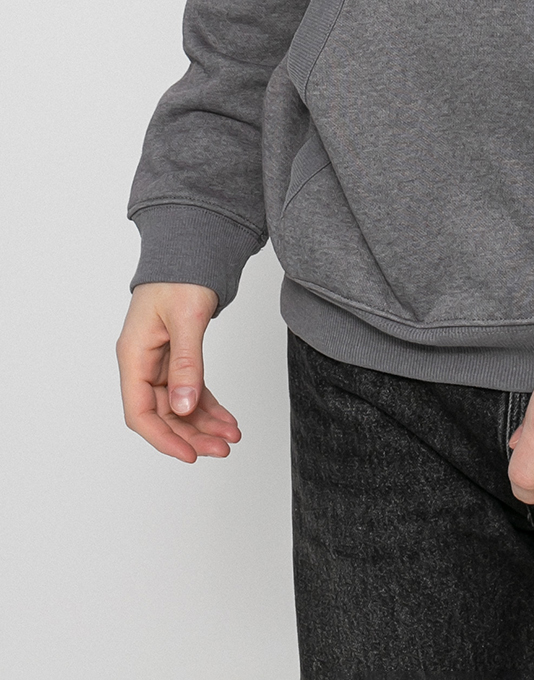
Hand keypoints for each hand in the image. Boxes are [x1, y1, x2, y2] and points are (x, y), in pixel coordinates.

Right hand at [116, 282, 240, 462]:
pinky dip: (208, 405)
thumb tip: (184, 407)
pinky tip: (226, 419)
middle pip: (161, 414)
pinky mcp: (177, 357)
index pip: (139, 412)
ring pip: (178, 405)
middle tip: (222, 448)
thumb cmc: (181, 275)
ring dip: (203, 423)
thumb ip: (186, 363)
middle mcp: (143, 362)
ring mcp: (160, 361)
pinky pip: (191, 389)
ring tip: (231, 437)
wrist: (191, 247)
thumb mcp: (186, 318)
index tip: (190, 454)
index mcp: (134, 355)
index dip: (163, 437)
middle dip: (191, 434)